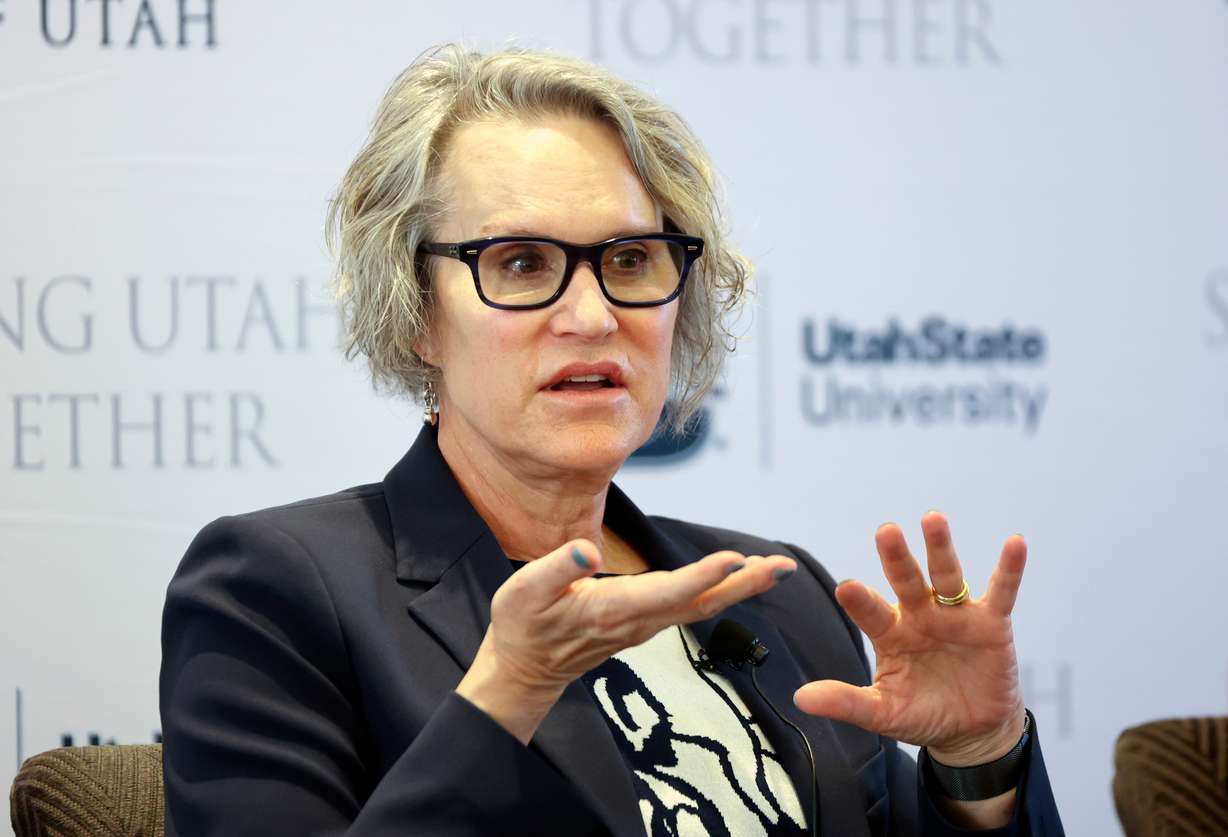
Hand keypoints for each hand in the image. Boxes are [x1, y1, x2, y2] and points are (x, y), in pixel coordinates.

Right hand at [458, 540, 797, 742]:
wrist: (526, 667)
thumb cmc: (523, 624)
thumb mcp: (522, 593)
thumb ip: (555, 569)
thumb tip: (586, 549)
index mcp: (610, 609)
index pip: (665, 592)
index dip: (701, 577)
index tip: (735, 559)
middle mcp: (638, 621)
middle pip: (700, 603)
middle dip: (743, 585)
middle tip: (784, 567)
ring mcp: (646, 625)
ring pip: (701, 607)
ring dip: (741, 588)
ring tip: (776, 568)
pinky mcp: (647, 622)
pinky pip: (693, 607)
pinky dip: (721, 590)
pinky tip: (741, 576)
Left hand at [793, 512, 1026, 766]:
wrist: (971, 731)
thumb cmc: (922, 714)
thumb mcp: (883, 713)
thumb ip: (846, 702)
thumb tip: (800, 699)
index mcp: (890, 632)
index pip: (871, 612)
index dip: (860, 600)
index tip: (845, 587)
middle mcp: (920, 615)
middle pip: (906, 581)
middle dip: (896, 557)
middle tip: (886, 531)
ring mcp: (955, 616)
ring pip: (946, 576)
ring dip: (940, 548)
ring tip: (932, 518)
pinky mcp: (991, 624)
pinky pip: (1001, 591)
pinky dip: (1009, 568)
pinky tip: (1015, 543)